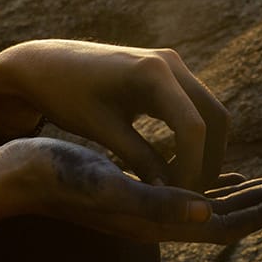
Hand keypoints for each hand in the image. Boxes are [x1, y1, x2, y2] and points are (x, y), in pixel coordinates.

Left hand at [0, 39, 231, 189]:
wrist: (45, 64)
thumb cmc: (65, 96)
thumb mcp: (101, 130)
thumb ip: (139, 159)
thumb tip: (171, 196)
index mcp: (152, 72)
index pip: (193, 127)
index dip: (193, 167)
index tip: (182, 199)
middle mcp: (170, 62)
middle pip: (215, 116)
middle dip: (210, 160)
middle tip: (194, 197)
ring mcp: (171, 64)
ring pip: (209, 111)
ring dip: (205, 148)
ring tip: (185, 186)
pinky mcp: (166, 72)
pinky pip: (193, 106)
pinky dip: (193, 136)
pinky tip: (175, 165)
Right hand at [9, 137, 261, 245]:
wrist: (18, 175)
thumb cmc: (62, 175)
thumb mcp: (112, 184)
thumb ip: (158, 202)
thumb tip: (207, 213)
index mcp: (158, 220)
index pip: (226, 224)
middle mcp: (157, 220)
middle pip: (226, 217)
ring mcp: (149, 209)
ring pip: (211, 204)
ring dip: (247, 193)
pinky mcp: (139, 191)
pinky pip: (188, 191)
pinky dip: (213, 183)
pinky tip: (224, 176)